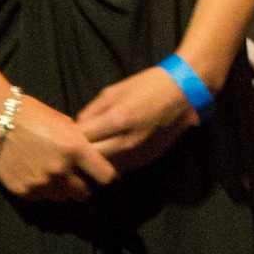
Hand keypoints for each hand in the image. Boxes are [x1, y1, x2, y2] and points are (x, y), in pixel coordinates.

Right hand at [0, 97, 120, 204]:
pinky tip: (33, 173)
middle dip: (82, 186)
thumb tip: (94, 161)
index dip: (103, 176)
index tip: (99, 174)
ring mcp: (40, 182)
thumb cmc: (34, 115)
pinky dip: (40, 190)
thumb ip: (81, 145)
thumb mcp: (66, 125)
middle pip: (84, 193)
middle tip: (74, 177)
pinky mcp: (23, 190)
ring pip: (62, 197)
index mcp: (76, 150)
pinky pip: (40, 197)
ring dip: (60, 189)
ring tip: (50, 173)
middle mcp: (60, 170)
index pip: (105, 177)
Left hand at [76, 65, 202, 172]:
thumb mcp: (114, 91)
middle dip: (80, 153)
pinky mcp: (146, 160)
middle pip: (91, 158)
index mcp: (118, 120)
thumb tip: (76, 129)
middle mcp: (128, 142)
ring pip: (104, 167)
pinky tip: (110, 150)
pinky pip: (120, 167)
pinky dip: (111, 161)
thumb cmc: (148, 86)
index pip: (82, 139)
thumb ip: (91, 111)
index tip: (68, 133)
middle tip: (75, 145)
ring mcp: (138, 153)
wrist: (185, 93)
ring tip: (92, 149)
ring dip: (96, 161)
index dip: (72, 137)